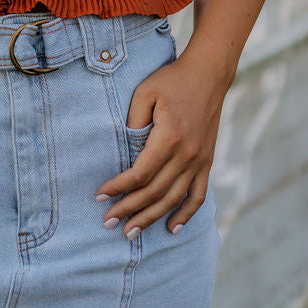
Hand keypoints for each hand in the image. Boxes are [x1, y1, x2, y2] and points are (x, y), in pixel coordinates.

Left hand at [96, 54, 226, 237]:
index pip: (140, 173)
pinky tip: (171, 228)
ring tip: (130, 232)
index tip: (100, 195)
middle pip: (155, 192)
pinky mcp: (207, 162)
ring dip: (152, 218)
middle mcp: (187, 154)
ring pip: (174, 199)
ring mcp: (200, 160)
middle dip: (129, 209)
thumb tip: (122, 149)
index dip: (118, 188)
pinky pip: (198, 195)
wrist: (208, 75)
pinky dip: (186, 214)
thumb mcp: (145, 93)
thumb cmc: (171, 80)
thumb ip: (132, 122)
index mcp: (169, 137)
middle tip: (108, 222)